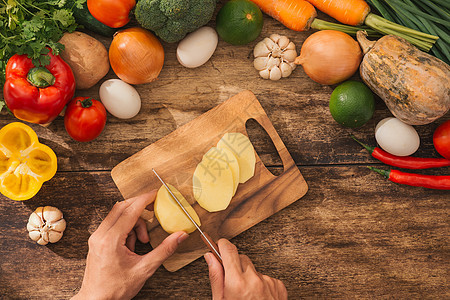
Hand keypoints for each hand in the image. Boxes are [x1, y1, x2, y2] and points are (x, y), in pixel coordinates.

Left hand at [72, 191, 188, 299]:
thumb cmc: (116, 289)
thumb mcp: (144, 269)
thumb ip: (164, 250)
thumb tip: (179, 236)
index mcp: (111, 240)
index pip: (131, 211)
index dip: (145, 199)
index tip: (156, 193)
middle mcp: (100, 235)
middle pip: (122, 207)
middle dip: (140, 207)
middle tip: (154, 210)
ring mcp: (96, 237)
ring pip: (117, 215)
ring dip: (133, 221)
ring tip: (141, 241)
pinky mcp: (96, 240)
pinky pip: (113, 224)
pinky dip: (125, 228)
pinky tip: (131, 244)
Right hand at [205, 239, 286, 299]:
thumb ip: (216, 277)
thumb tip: (210, 258)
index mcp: (237, 283)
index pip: (228, 250)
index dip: (222, 245)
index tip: (218, 244)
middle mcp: (254, 280)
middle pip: (241, 258)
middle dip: (234, 265)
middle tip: (232, 281)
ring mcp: (268, 282)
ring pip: (254, 269)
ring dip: (248, 276)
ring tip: (246, 295)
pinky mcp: (278, 286)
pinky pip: (266, 277)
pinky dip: (261, 284)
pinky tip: (257, 297)